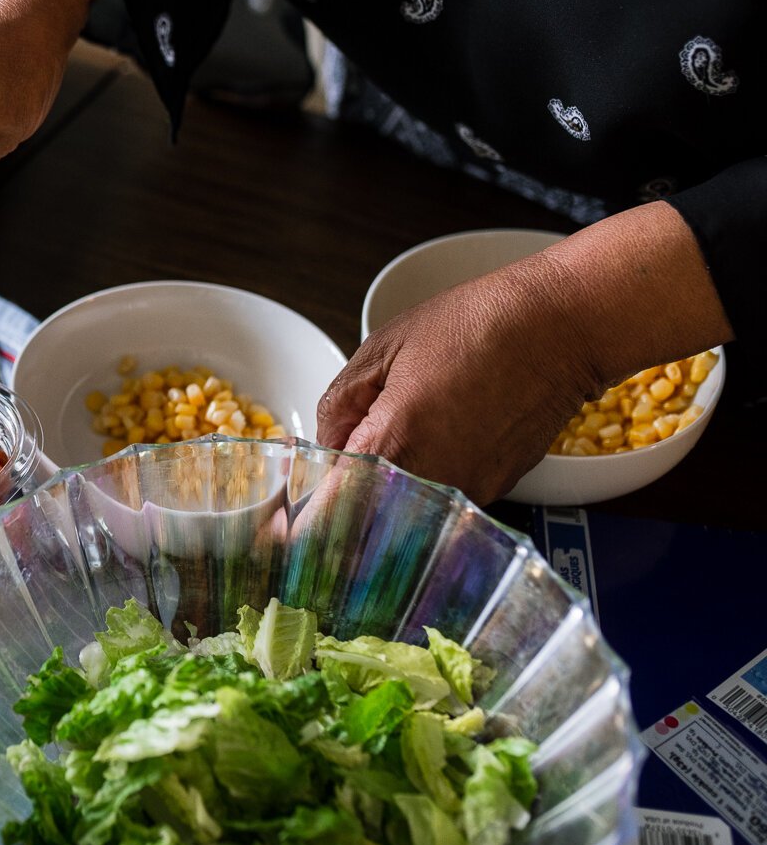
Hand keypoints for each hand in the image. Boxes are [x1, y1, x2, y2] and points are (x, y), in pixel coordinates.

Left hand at [316, 203, 733, 503]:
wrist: (560, 327)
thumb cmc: (473, 325)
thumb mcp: (382, 349)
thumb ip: (340, 405)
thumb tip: (324, 447)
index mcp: (393, 443)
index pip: (330, 506)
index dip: (301, 511)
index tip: (283, 508)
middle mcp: (431, 480)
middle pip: (365, 519)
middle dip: (339, 504)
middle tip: (324, 479)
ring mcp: (467, 490)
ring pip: (404, 516)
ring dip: (379, 498)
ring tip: (378, 454)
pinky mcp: (496, 490)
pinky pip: (440, 503)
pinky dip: (419, 489)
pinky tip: (422, 452)